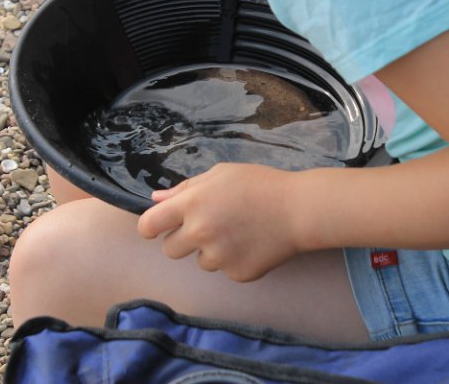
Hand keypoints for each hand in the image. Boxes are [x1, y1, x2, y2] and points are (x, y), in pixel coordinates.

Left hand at [136, 163, 299, 281]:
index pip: (149, 225)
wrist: (298, 209)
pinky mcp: (237, 274)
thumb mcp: (221, 174)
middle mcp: (200, 233)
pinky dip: (235, 260)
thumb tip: (156, 200)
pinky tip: (252, 243)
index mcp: (192, 205)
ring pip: (201, 261)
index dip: (150, 227)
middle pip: (169, 249)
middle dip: (182, 240)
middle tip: (208, 226)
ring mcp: (219, 257)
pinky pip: (225, 270)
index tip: (157, 227)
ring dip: (212, 250)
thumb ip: (186, 188)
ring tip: (238, 231)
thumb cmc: (259, 184)